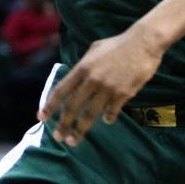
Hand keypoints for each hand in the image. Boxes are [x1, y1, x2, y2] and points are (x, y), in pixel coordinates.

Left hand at [36, 24, 164, 146]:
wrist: (143, 43)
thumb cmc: (118, 44)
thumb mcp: (95, 49)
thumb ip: (84, 65)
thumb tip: (75, 77)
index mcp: (83, 67)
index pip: (61, 90)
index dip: (50, 105)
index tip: (42, 117)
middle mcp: (92, 79)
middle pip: (73, 106)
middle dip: (63, 124)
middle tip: (58, 137)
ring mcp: (108, 87)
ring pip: (90, 114)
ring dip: (80, 129)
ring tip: (74, 140)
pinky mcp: (123, 93)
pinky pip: (111, 111)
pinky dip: (108, 118)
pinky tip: (107, 121)